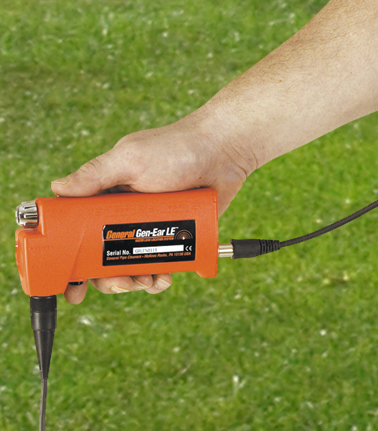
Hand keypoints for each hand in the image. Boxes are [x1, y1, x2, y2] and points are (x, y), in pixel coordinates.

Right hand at [51, 110, 253, 303]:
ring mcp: (151, 226)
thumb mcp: (130, 158)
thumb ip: (95, 175)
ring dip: (132, 280)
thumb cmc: (177, 148)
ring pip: (132, 263)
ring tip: (143, 282)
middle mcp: (125, 213)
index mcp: (107, 195)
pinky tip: (163, 278)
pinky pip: (161, 261)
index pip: (79, 231)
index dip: (73, 259)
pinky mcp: (175, 233)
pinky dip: (158, 276)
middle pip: (104, 256)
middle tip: (119, 284)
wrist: (224, 152)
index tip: (71, 284)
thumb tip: (56, 188)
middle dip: (106, 277)